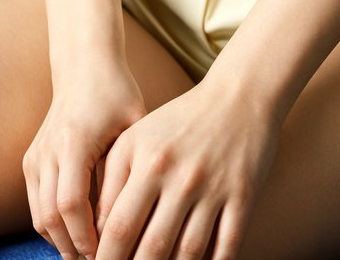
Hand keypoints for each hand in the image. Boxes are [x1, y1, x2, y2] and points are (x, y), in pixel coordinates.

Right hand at [23, 54, 146, 259]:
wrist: (84, 64)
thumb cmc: (116, 92)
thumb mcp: (133, 125)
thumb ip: (128, 168)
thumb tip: (128, 220)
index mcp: (73, 141)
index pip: (71, 204)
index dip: (87, 236)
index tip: (107, 252)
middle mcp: (47, 150)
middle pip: (50, 217)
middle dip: (73, 248)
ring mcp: (35, 156)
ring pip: (39, 217)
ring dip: (61, 242)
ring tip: (89, 256)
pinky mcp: (31, 160)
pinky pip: (36, 205)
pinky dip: (53, 227)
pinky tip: (78, 236)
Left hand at [92, 76, 279, 259]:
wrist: (239, 96)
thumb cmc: (180, 121)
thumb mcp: (137, 138)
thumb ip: (112, 180)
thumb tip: (96, 232)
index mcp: (148, 161)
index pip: (118, 226)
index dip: (105, 257)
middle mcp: (180, 176)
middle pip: (152, 246)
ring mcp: (213, 188)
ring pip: (188, 253)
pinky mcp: (243, 196)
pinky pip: (226, 248)